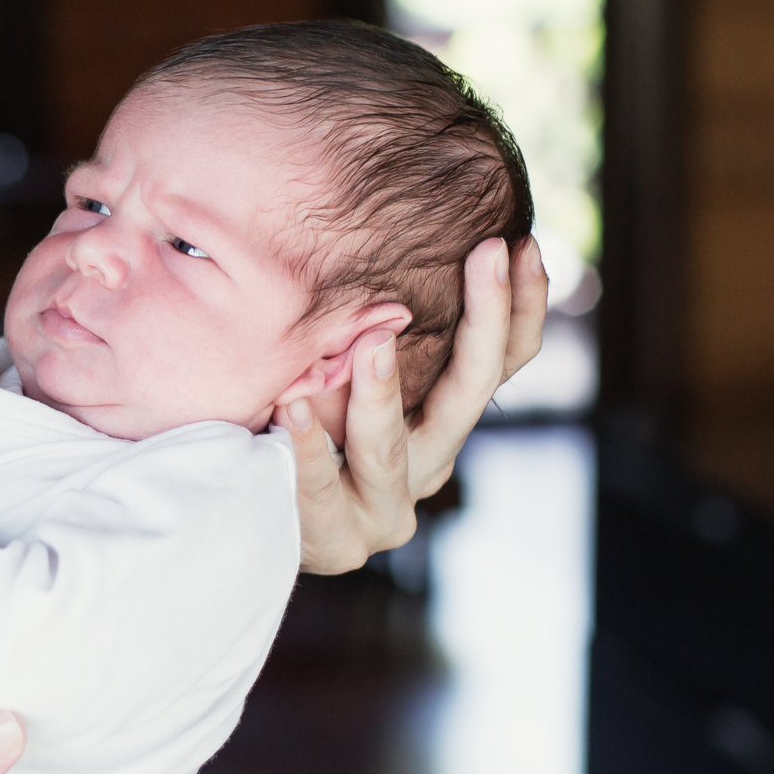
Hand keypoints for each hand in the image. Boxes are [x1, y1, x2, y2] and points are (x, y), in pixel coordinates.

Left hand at [289, 234, 547, 571]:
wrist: (252, 514)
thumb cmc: (297, 421)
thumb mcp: (341, 367)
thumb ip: (369, 325)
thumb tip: (401, 233)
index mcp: (443, 423)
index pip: (502, 363)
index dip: (521, 306)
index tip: (520, 242)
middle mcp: (428, 465)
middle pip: (470, 394)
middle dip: (484, 319)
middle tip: (486, 253)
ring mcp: (385, 509)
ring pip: (390, 450)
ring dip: (380, 394)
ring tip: (371, 341)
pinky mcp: (335, 539)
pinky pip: (318, 488)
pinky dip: (306, 447)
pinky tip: (290, 407)